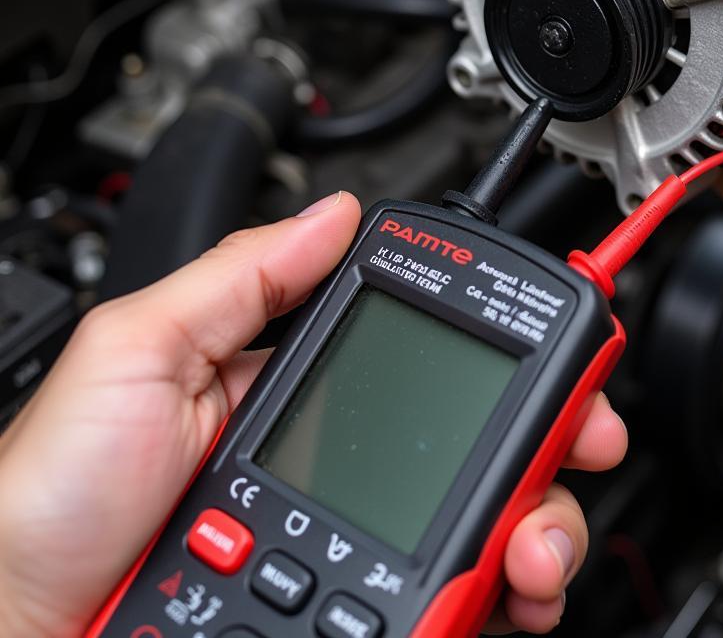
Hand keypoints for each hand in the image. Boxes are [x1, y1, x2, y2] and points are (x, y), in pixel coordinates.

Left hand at [0, 192, 626, 636]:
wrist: (18, 635)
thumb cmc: (51, 498)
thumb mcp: (137, 353)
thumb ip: (240, 278)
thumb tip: (334, 214)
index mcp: (299, 392)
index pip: (426, 360)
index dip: (503, 354)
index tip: (560, 359)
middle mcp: (342, 466)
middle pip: (479, 443)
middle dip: (549, 441)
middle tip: (580, 445)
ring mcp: (355, 544)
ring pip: (486, 528)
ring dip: (542, 527)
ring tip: (535, 545)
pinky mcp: (365, 613)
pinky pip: (459, 604)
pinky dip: (504, 599)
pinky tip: (502, 595)